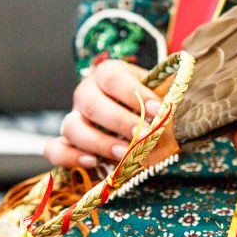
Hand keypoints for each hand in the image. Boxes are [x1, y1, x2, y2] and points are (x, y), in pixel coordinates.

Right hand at [43, 60, 161, 166]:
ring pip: (72, 127)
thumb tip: (181, 105)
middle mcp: (86, 93)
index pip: (115, 79)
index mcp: (108, 73)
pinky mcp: (65, 141)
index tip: (159, 109)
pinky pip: (55, 149)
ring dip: (99, 142)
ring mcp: (73, 117)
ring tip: (124, 153)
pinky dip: (69, 157)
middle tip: (145, 136)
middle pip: (93, 104)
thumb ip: (167, 95)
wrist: (133, 113)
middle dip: (121, 122)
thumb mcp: (158, 91)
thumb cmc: (148, 101)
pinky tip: (92, 163)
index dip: (136, 94)